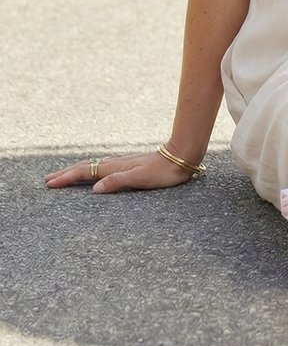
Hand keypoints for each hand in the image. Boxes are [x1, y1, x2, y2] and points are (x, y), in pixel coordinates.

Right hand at [45, 149, 197, 193]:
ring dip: (76, 171)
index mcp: (115, 167)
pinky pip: (102, 167)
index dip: (67, 178)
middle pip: (85, 167)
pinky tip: (92, 173)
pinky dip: (90, 170)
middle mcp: (115, 163)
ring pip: (93, 166)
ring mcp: (121, 163)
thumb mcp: (141, 179)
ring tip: (63, 175)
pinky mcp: (129, 165)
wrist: (181, 156)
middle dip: (66, 173)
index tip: (50, 184)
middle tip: (48, 179)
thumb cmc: (163, 171)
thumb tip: (94, 189)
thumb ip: (118, 182)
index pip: (85, 172)